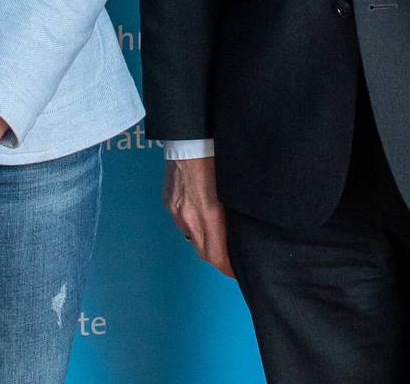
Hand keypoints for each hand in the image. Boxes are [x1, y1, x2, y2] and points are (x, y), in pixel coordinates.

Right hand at [163, 156, 232, 277]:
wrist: (189, 138)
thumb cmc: (215, 158)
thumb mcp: (232, 188)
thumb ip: (233, 213)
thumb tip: (240, 230)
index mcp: (209, 214)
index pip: (217, 256)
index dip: (228, 268)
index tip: (238, 272)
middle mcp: (189, 217)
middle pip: (204, 253)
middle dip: (218, 260)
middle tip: (232, 261)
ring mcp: (176, 210)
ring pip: (192, 239)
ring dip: (206, 244)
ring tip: (219, 241)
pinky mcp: (169, 202)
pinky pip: (182, 223)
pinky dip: (193, 228)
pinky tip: (201, 220)